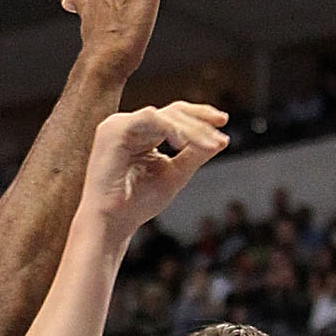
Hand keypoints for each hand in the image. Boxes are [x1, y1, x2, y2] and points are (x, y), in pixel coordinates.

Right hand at [80, 101, 228, 242]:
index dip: (200, 117)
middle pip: (173, 112)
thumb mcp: (174, 175)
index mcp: (141, 133)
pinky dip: (170, 129)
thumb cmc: (137, 204)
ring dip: (190, 130)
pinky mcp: (113, 130)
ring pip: (165, 116)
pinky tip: (184, 143)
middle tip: (220, 138)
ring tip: (209, 146)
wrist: (112, 223)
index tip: (224, 124)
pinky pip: (150, 120)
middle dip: (200, 122)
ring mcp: (119, 124)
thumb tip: (223, 140)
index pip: (174, 116)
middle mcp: (129, 124)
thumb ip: (194, 155)